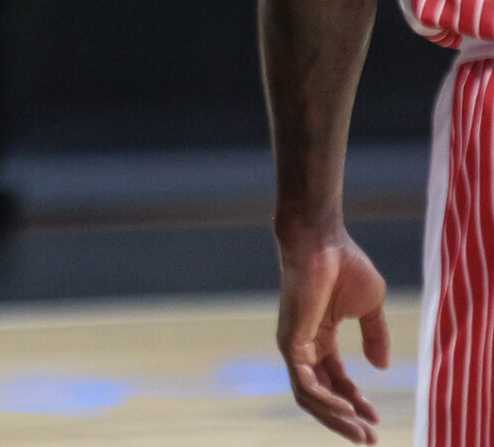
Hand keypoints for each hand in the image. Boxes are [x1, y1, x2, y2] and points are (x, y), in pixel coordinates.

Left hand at [276, 226, 389, 441]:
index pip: (335, 380)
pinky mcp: (290, 342)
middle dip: (344, 419)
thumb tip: (380, 368)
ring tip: (361, 433)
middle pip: (320, 394)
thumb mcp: (369, 308)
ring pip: (310, 396)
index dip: (355, 400)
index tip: (376, 418)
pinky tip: (348, 409)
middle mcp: (303, 345)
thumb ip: (374, 337)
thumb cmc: (344, 265)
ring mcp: (293, 345)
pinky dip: (325, 400)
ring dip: (335, 417)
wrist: (322, 242)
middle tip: (369, 439)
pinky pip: (305, 382)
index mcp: (320, 338)